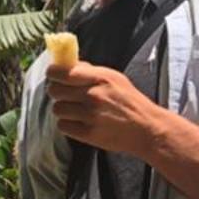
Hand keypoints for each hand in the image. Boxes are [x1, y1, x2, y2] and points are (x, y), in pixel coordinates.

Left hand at [46, 62, 167, 158]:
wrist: (146, 129)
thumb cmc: (130, 102)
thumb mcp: (115, 78)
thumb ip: (91, 71)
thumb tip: (68, 65)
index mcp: (100, 78)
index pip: (62, 72)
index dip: (53, 73)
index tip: (53, 75)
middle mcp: (93, 96)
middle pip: (55, 91)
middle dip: (57, 91)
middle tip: (64, 94)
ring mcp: (90, 116)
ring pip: (57, 109)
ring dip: (63, 109)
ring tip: (75, 110)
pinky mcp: (88, 134)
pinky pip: (63, 126)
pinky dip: (68, 124)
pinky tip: (78, 122)